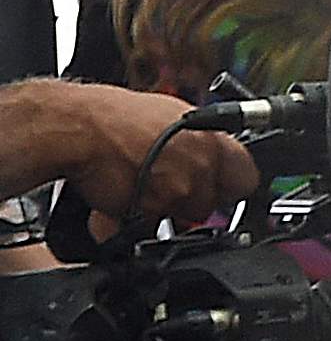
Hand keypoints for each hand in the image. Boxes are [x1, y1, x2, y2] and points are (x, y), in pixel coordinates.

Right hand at [6, 80, 259, 223]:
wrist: (74, 128)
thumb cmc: (114, 117)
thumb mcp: (173, 115)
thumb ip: (202, 140)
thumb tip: (217, 154)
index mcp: (212, 140)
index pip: (247, 177)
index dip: (233, 183)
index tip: (223, 184)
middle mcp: (200, 166)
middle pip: (215, 202)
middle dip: (196, 196)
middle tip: (169, 178)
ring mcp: (177, 191)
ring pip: (186, 215)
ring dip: (168, 206)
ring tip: (142, 182)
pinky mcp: (151, 211)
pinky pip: (153, 225)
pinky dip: (140, 217)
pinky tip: (128, 195)